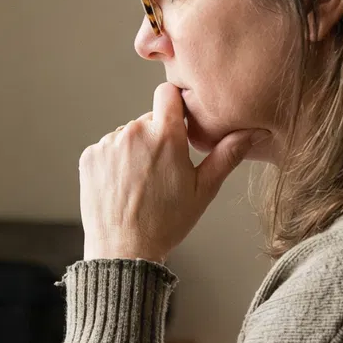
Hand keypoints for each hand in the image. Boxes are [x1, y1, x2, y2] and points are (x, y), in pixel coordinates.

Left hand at [79, 83, 263, 260]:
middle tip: (162, 171)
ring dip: (134, 150)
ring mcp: (108, 144)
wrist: (124, 249)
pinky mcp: (89, 157)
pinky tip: (123, 186)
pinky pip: (106, 149)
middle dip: (157, 137)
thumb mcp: (203, 189)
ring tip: (141, 183)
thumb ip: (227, 154)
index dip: (175, 105)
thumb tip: (253, 132)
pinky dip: (114, 162)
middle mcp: (133, 132)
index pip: (168, 93)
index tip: (179, 122)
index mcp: (165, 135)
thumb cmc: (166, 223)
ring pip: (127, 135)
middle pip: (149, 119)